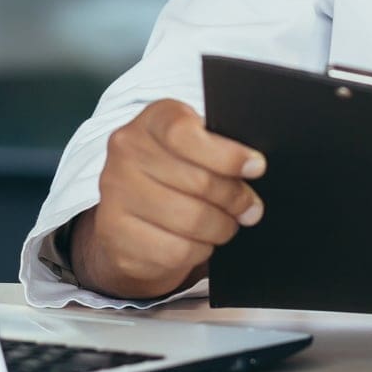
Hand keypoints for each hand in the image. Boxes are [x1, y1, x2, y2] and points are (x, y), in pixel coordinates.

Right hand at [70, 99, 265, 299]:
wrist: (130, 216)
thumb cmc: (173, 175)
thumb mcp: (194, 149)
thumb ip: (219, 151)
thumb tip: (252, 168)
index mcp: (151, 121)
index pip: (186, 134)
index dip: (228, 154)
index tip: (255, 167)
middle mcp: (126, 152)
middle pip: (199, 181)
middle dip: (235, 198)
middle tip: (250, 207)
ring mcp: (115, 193)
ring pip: (191, 219)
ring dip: (221, 227)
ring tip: (225, 224)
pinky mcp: (116, 233)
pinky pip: (176, 250)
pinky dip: (198, 250)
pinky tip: (199, 241)